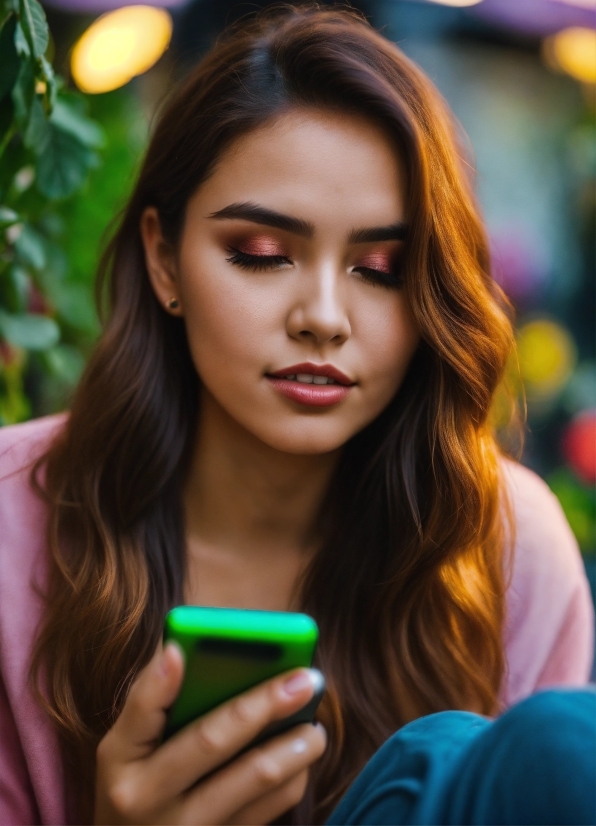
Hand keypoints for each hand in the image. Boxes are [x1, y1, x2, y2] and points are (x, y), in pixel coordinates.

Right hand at [94, 643, 326, 824]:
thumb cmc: (135, 784)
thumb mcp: (125, 748)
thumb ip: (151, 700)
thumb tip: (180, 651)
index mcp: (120, 761)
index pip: (141, 711)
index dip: (159, 681)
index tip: (183, 650)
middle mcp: (147, 800)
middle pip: (212, 741)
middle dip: (263, 703)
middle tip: (306, 680)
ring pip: (252, 781)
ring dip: (293, 747)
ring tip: (315, 726)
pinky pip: (266, 812)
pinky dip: (292, 780)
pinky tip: (300, 758)